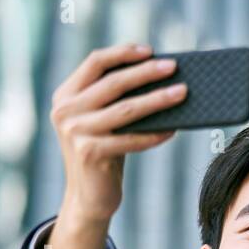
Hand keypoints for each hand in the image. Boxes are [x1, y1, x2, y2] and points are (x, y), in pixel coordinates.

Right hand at [46, 43, 183, 248]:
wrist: (89, 197)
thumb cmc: (104, 154)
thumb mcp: (102, 122)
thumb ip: (115, 100)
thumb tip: (160, 79)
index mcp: (66, 95)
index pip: (94, 62)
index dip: (122, 53)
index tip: (150, 51)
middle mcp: (65, 110)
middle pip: (113, 83)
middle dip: (146, 73)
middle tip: (174, 67)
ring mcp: (75, 132)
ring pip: (126, 110)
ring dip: (158, 100)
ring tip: (182, 93)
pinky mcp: (90, 153)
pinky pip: (131, 139)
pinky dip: (155, 134)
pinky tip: (174, 129)